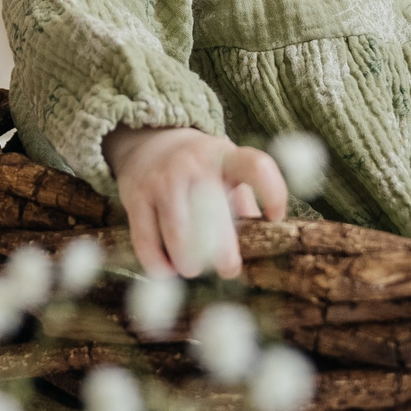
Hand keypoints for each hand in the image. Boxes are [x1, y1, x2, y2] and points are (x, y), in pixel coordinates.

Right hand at [103, 126, 288, 278]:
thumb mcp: (227, 170)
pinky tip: (167, 269)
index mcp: (225, 157)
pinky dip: (159, 264)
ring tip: (193, 269)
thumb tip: (260, 243)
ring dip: (189, 263)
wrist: (149, 141)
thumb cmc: (201, 167)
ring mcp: (161, 181)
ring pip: (178, 236)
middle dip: (223, 253)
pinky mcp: (135, 197)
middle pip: (214, 216)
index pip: (256, 167)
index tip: (275, 217)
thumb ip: (244, 202)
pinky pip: (146, 242)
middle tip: (227, 269)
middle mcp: (193, 165)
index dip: (272, 193)